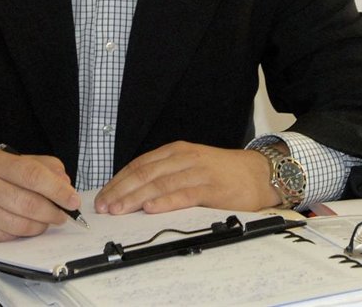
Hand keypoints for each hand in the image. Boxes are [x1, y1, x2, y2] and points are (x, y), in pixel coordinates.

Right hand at [0, 149, 80, 241]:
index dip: (57, 189)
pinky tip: (28, 226)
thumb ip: (43, 167)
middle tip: (64, 214)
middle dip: (53, 211)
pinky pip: (9, 237)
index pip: (32, 175)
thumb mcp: (14, 162)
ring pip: (20, 224)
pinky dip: (24, 234)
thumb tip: (65, 184)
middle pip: (28, 203)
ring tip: (48, 220)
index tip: (73, 199)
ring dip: (41, 225)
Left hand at [94, 141, 279, 215]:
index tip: (102, 196)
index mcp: (175, 152)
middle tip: (104, 206)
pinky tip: (150, 209)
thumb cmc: (222, 173)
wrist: (259, 173)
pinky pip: (184, 194)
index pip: (139, 165)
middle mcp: (184, 158)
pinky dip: (165, 202)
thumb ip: (166, 175)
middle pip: (145, 174)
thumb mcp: (190, 166)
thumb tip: (134, 193)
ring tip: (119, 210)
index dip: (118, 181)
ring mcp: (197, 172)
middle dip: (121, 191)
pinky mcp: (212, 188)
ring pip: (160, 184)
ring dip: (135, 198)